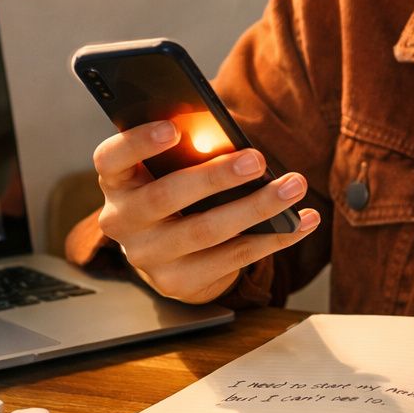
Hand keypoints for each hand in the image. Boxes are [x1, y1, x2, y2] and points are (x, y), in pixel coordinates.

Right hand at [92, 120, 318, 303]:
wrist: (169, 253)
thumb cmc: (176, 190)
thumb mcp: (171, 168)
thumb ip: (188, 151)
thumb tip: (226, 138)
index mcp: (117, 181)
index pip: (111, 158)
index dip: (139, 142)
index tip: (174, 129)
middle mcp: (123, 222)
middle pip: (165, 197)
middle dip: (215, 177)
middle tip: (257, 160)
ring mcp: (148, 257)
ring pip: (206, 231)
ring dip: (256, 207)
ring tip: (293, 186)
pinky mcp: (178, 283)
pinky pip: (233, 258)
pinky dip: (274, 237)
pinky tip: (302, 220)